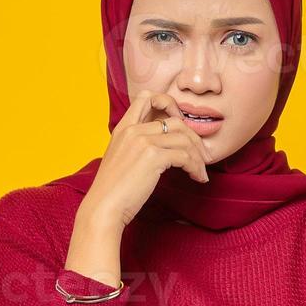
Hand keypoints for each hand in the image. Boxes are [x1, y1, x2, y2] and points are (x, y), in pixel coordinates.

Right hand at [80, 90, 211, 229]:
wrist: (104, 207)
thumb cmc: (113, 190)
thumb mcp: (121, 158)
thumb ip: (136, 145)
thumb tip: (163, 146)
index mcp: (123, 127)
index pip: (147, 97)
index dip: (168, 104)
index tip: (180, 124)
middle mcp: (133, 130)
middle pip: (175, 120)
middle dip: (194, 138)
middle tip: (202, 155)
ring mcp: (143, 141)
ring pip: (184, 138)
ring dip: (198, 156)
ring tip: (201, 171)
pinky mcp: (153, 157)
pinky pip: (185, 156)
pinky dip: (196, 167)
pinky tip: (197, 177)